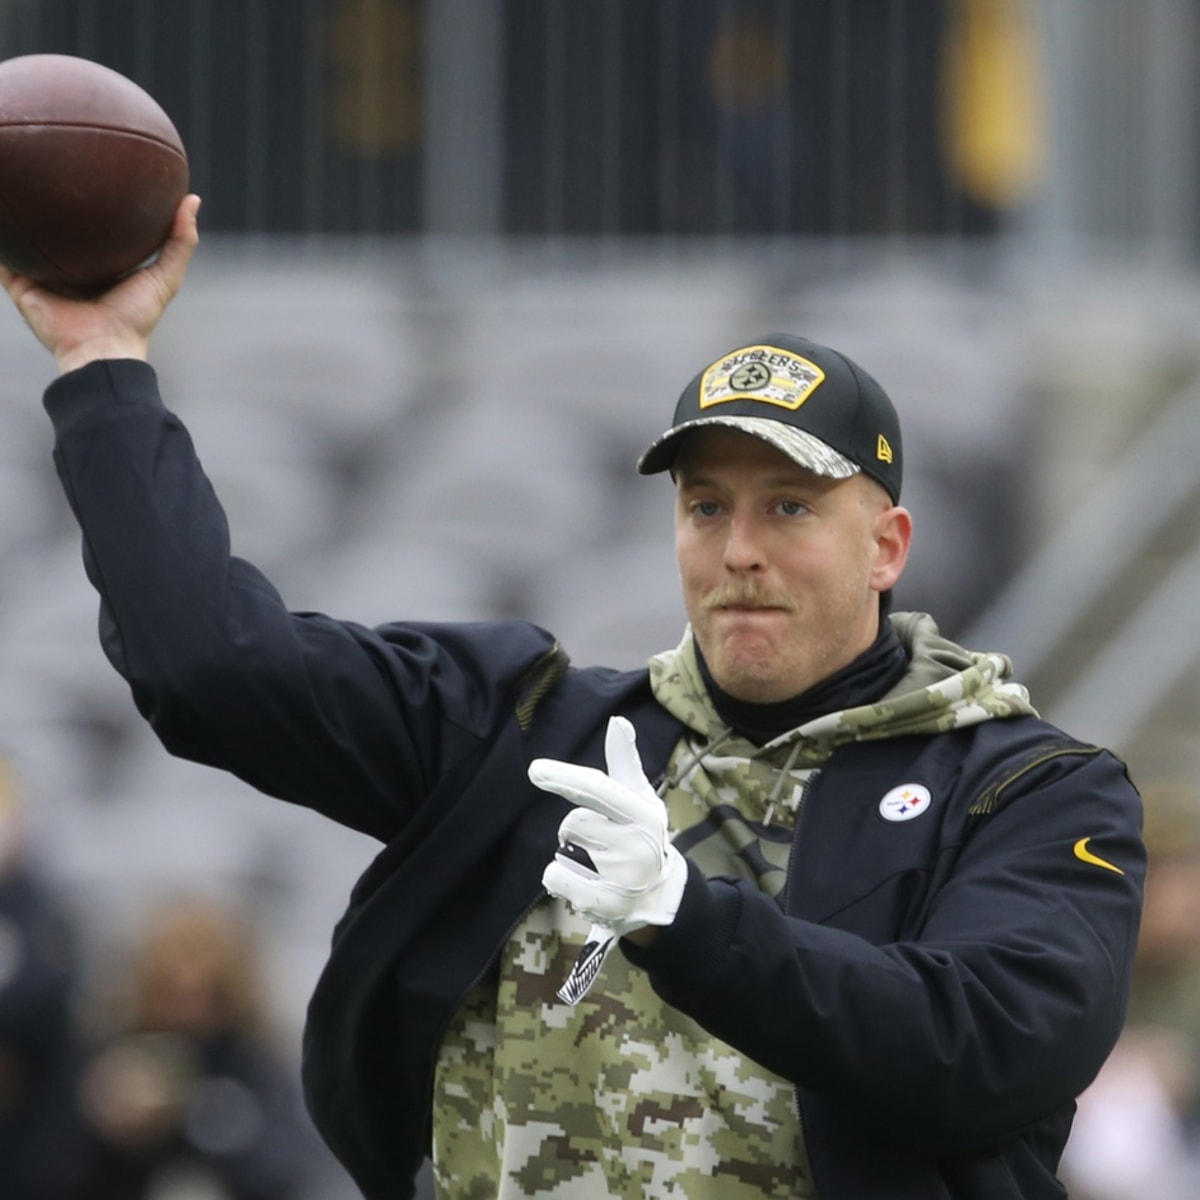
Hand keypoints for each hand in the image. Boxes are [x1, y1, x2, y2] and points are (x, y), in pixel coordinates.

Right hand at [0, 192, 200, 374]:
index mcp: (100, 267)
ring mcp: (43, 278)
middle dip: (51, 206)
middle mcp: (70, 270)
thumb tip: (193, 199)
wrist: (102, 348)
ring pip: (26, 241)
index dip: (93, 205)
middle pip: (57, 232)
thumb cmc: (136, 316)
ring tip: (11, 181)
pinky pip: (3, 257)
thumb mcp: (166, 276)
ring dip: (17, 218)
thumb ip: (180, 240)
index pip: (94, 230)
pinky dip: (0, 237)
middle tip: (46, 168)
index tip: (94, 173)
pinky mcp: (21, 286)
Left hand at [530, 715, 686, 937]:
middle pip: (572, 823)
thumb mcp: (640, 798)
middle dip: (578, 830)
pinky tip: (582, 883)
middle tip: (603, 842)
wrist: (662, 897)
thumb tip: (618, 720)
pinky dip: (557, 879)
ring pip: (563, 850)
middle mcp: (636, 843)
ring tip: (599, 865)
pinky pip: (556, 878)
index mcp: (642, 812)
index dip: (565, 777)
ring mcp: (623, 876)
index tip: (535, 769)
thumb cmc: (642, 835)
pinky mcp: (607, 904)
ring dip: (571, 855)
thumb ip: (624, 761)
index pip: (597, 789)